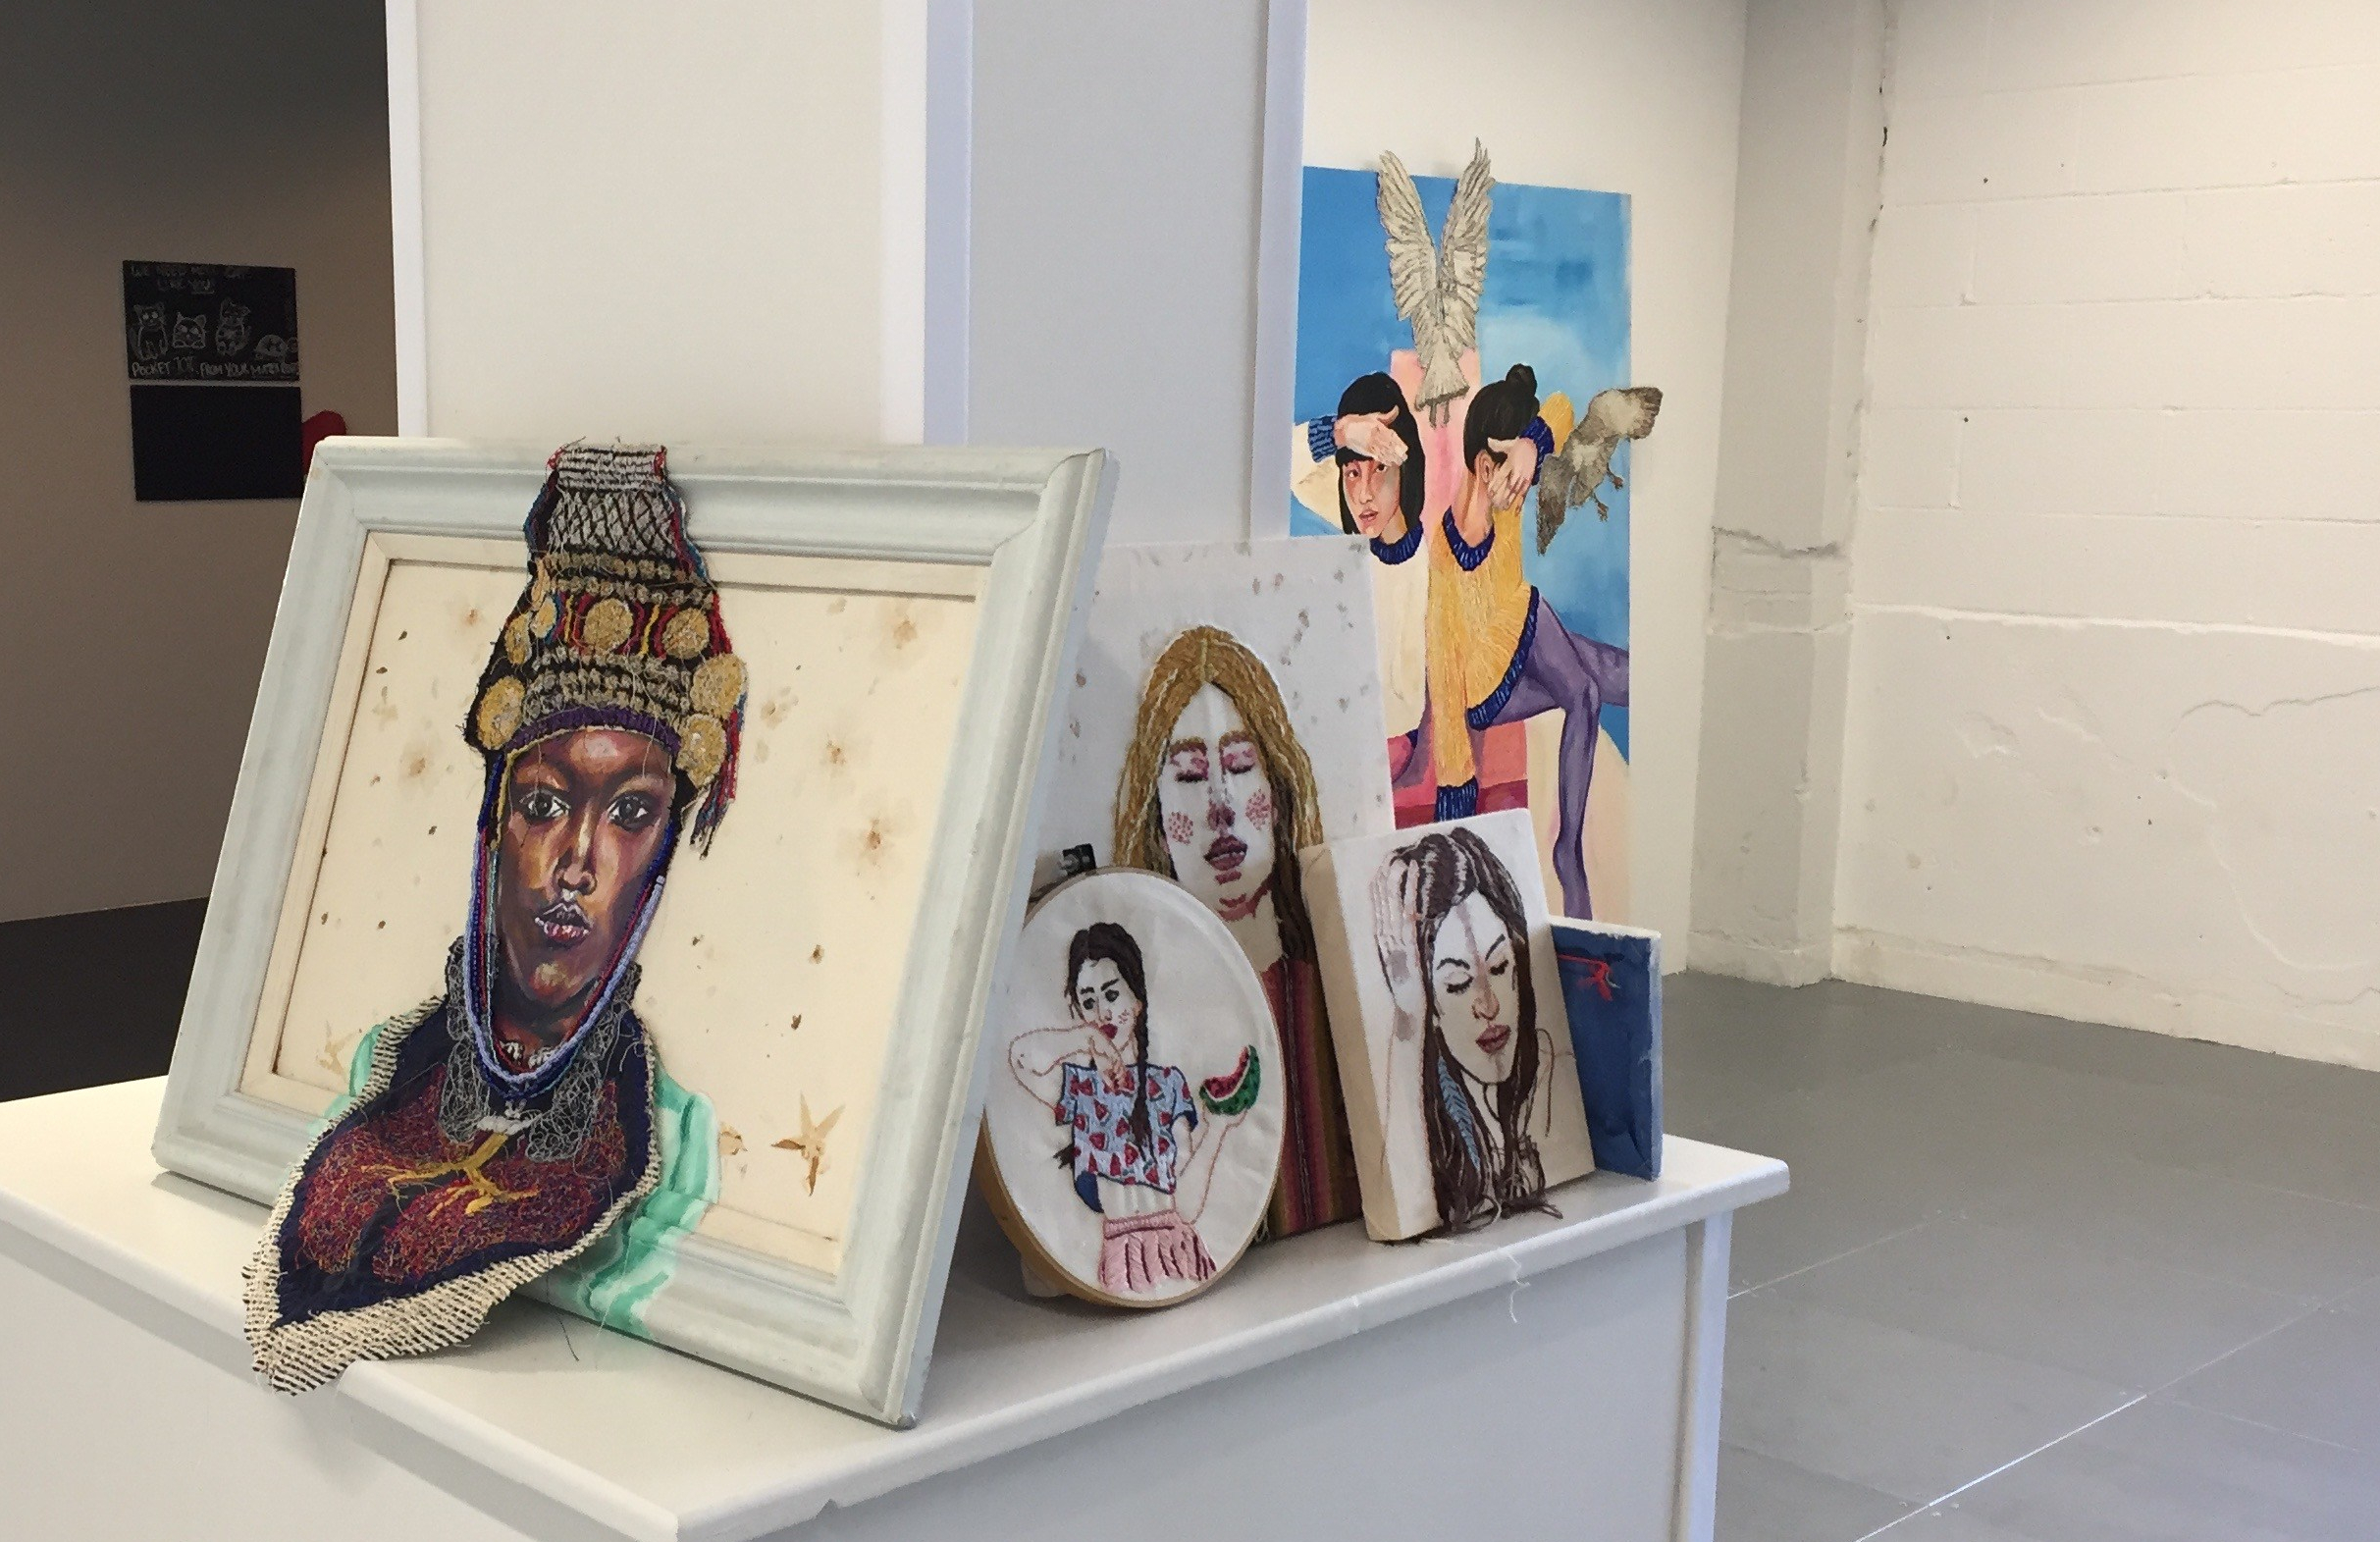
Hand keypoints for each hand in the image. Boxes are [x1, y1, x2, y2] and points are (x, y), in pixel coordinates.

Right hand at [1334, 412, 1406, 467]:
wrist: (1344, 429)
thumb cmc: (1359, 421)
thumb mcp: (1373, 416)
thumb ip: (1386, 415)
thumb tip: (1396, 409)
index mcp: (1377, 427)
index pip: (1390, 436)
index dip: (1397, 443)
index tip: (1404, 448)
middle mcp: (1374, 437)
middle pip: (1387, 446)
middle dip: (1396, 452)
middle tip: (1403, 457)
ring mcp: (1370, 444)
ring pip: (1383, 452)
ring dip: (1391, 457)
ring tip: (1399, 461)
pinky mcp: (1366, 450)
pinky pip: (1376, 455)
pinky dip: (1383, 459)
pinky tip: (1389, 463)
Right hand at [1369, 854, 1427, 1035]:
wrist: (1411, 1013)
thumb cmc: (1409, 991)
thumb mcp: (1400, 964)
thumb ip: (1401, 944)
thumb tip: (1410, 922)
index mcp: (1381, 942)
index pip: (1376, 906)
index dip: (1380, 883)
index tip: (1386, 863)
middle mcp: (1384, 939)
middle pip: (1382, 901)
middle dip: (1389, 876)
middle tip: (1397, 852)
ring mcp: (1395, 941)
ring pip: (1395, 903)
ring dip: (1401, 879)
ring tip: (1409, 857)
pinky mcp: (1408, 945)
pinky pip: (1408, 914)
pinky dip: (1410, 893)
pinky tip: (1418, 878)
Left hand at [1486, 434, 1536, 508]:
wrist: (1536, 444)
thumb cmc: (1520, 445)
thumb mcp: (1508, 444)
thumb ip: (1497, 444)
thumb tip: (1488, 440)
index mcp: (1512, 463)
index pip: (1503, 475)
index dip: (1496, 484)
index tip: (1489, 492)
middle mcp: (1518, 472)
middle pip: (1510, 486)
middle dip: (1503, 495)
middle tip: (1495, 504)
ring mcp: (1525, 478)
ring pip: (1517, 491)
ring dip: (1510, 500)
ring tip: (1503, 508)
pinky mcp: (1529, 482)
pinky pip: (1524, 494)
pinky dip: (1521, 503)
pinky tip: (1517, 511)